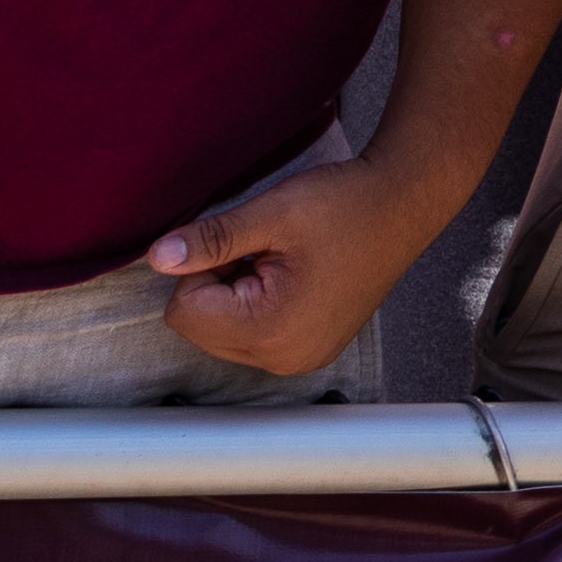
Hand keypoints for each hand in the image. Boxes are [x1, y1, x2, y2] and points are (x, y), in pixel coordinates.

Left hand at [147, 154, 442, 381]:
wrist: (405, 203)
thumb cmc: (346, 204)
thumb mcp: (272, 214)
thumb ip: (210, 241)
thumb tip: (157, 259)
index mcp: (270, 331)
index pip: (184, 312)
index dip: (203, 268)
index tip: (247, 244)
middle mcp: (284, 358)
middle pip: (200, 329)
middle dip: (218, 286)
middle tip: (265, 252)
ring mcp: (300, 359)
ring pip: (223, 333)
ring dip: (236, 296)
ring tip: (282, 263)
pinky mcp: (310, 350)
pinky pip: (253, 337)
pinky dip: (258, 306)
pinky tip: (294, 277)